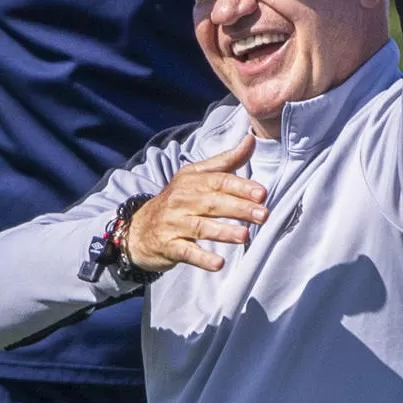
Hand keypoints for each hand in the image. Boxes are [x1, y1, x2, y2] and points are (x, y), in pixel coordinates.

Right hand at [123, 136, 267, 273]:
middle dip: (239, 209)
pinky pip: (187, 252)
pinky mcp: (169, 246)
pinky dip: (202, 258)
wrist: (138, 228)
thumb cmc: (178, 201)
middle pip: (213, 203)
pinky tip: (218, 263)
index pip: (218, 181)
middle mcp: (182, 200)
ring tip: (244, 236)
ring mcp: (174, 224)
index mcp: (192, 181)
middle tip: (263, 215)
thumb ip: (226, 161)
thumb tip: (251, 139)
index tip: (262, 194)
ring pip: (201, 227)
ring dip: (223, 232)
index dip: (241, 187)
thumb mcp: (196, 176)